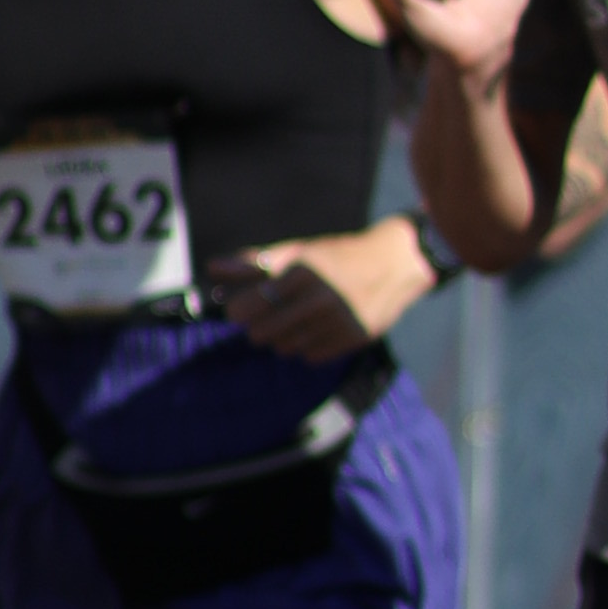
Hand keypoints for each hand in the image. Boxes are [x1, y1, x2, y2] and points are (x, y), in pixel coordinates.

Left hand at [208, 216, 435, 359]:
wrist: (395, 264)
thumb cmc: (338, 255)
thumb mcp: (298, 251)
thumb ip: (254, 262)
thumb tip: (212, 268)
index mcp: (302, 272)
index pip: (249, 307)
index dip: (238, 311)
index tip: (238, 309)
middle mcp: (319, 299)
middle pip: (262, 334)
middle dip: (259, 326)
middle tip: (271, 314)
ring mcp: (337, 322)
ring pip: (285, 348)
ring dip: (283, 336)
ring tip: (298, 317)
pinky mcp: (352, 340)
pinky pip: (310, 356)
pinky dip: (307, 345)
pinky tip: (319, 327)